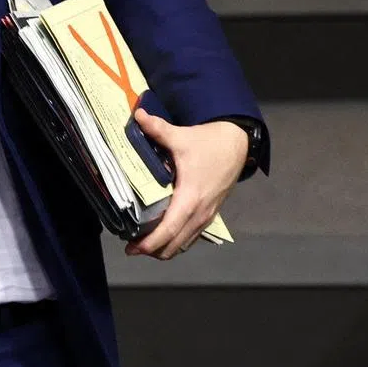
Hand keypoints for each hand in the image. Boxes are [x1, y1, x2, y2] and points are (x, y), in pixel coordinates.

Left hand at [124, 110, 247, 259]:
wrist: (237, 144)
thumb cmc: (209, 143)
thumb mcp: (181, 136)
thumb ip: (157, 129)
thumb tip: (137, 115)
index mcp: (190, 197)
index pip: (169, 230)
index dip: (150, 243)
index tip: (132, 249)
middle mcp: (200, 212)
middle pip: (175, 244)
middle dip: (152, 251)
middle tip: (131, 247)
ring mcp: (207, 215)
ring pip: (184, 243)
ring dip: (164, 248)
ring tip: (144, 243)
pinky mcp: (210, 213)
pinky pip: (191, 236)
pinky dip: (176, 241)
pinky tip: (163, 233)